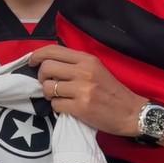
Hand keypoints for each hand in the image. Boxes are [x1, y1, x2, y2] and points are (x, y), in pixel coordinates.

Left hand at [30, 45, 146, 136]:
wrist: (131, 112)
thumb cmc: (111, 91)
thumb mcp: (96, 69)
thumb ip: (75, 64)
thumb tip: (48, 62)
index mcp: (87, 59)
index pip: (54, 50)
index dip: (37, 55)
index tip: (32, 62)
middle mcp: (83, 71)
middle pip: (46, 67)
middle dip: (41, 77)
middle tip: (48, 84)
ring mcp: (82, 89)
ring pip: (48, 87)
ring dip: (49, 94)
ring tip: (58, 97)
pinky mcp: (81, 107)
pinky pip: (55, 105)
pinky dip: (57, 107)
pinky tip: (67, 107)